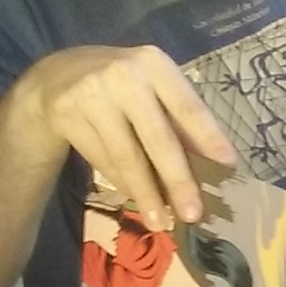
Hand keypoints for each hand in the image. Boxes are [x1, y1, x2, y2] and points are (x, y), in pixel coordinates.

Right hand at [11, 45, 234, 227]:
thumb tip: (213, 164)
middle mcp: (124, 75)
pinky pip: (102, 158)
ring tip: (160, 222)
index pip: (188, 106)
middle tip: (193, 213)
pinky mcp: (67, 114)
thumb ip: (178, 119)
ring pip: (126, 155)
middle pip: (157, 137)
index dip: (209, 137)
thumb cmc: (123, 85)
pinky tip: (136, 198)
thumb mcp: (152, 88)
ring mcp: (92, 94)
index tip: (228, 166)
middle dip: (177, 179)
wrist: (56, 76)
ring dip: (146, 193)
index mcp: (155, 64)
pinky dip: (121, 182)